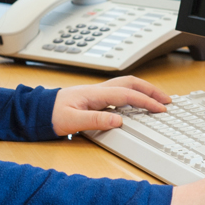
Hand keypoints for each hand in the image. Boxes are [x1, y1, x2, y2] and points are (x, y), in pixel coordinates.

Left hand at [51, 76, 170, 135]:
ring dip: (144, 89)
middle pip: (131, 83)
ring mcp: (98, 92)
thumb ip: (96, 120)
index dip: (146, 101)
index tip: (161, 109)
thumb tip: (118, 120)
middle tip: (167, 100)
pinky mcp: (95, 97)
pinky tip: (137, 102)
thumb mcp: (72, 121)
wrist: (37, 110)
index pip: (128, 95)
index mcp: (96, 94)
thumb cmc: (51, 115)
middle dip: (151, 90)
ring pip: (127, 85)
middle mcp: (99, 90)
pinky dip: (134, 93)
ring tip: (157, 99)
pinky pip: (120, 91)